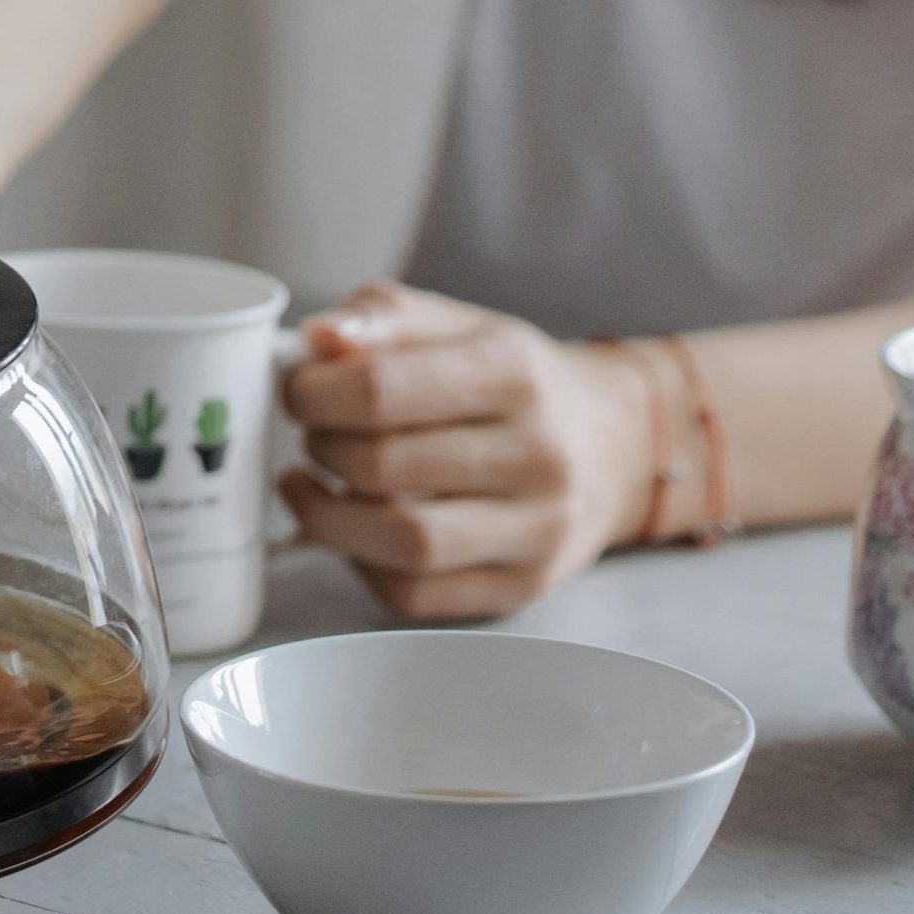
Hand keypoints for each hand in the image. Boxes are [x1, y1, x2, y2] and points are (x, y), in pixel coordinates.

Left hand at [277, 284, 652, 618]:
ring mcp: (538, 530)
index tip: (298, 392)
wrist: (615, 443)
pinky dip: (362, 566)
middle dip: (321, 450)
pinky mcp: (523, 586)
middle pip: (381, 467)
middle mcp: (538, 454)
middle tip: (314, 436)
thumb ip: (384, 317)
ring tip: (313, 490)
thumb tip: (318, 339)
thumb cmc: (517, 382)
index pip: (379, 389)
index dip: (312, 394)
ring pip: (402, 545)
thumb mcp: (462, 325)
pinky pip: (415, 595)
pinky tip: (356, 531)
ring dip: (328, 520)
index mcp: (515, 372)